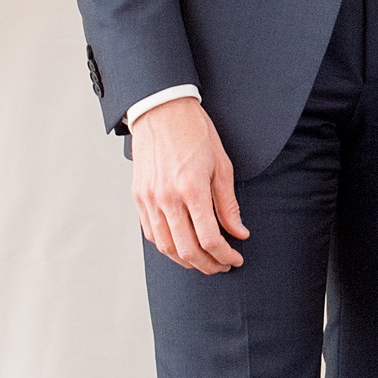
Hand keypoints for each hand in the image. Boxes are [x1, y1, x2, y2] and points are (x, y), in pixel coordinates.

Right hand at [131, 97, 248, 273]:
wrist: (162, 111)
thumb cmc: (195, 132)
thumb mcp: (222, 166)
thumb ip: (228, 204)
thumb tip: (239, 232)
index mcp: (191, 189)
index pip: (209, 238)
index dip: (225, 255)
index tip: (235, 258)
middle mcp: (167, 198)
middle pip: (187, 250)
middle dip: (208, 265)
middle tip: (223, 266)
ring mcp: (149, 199)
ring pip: (166, 247)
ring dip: (186, 261)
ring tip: (204, 261)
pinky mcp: (138, 197)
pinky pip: (151, 233)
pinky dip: (167, 246)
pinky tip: (182, 246)